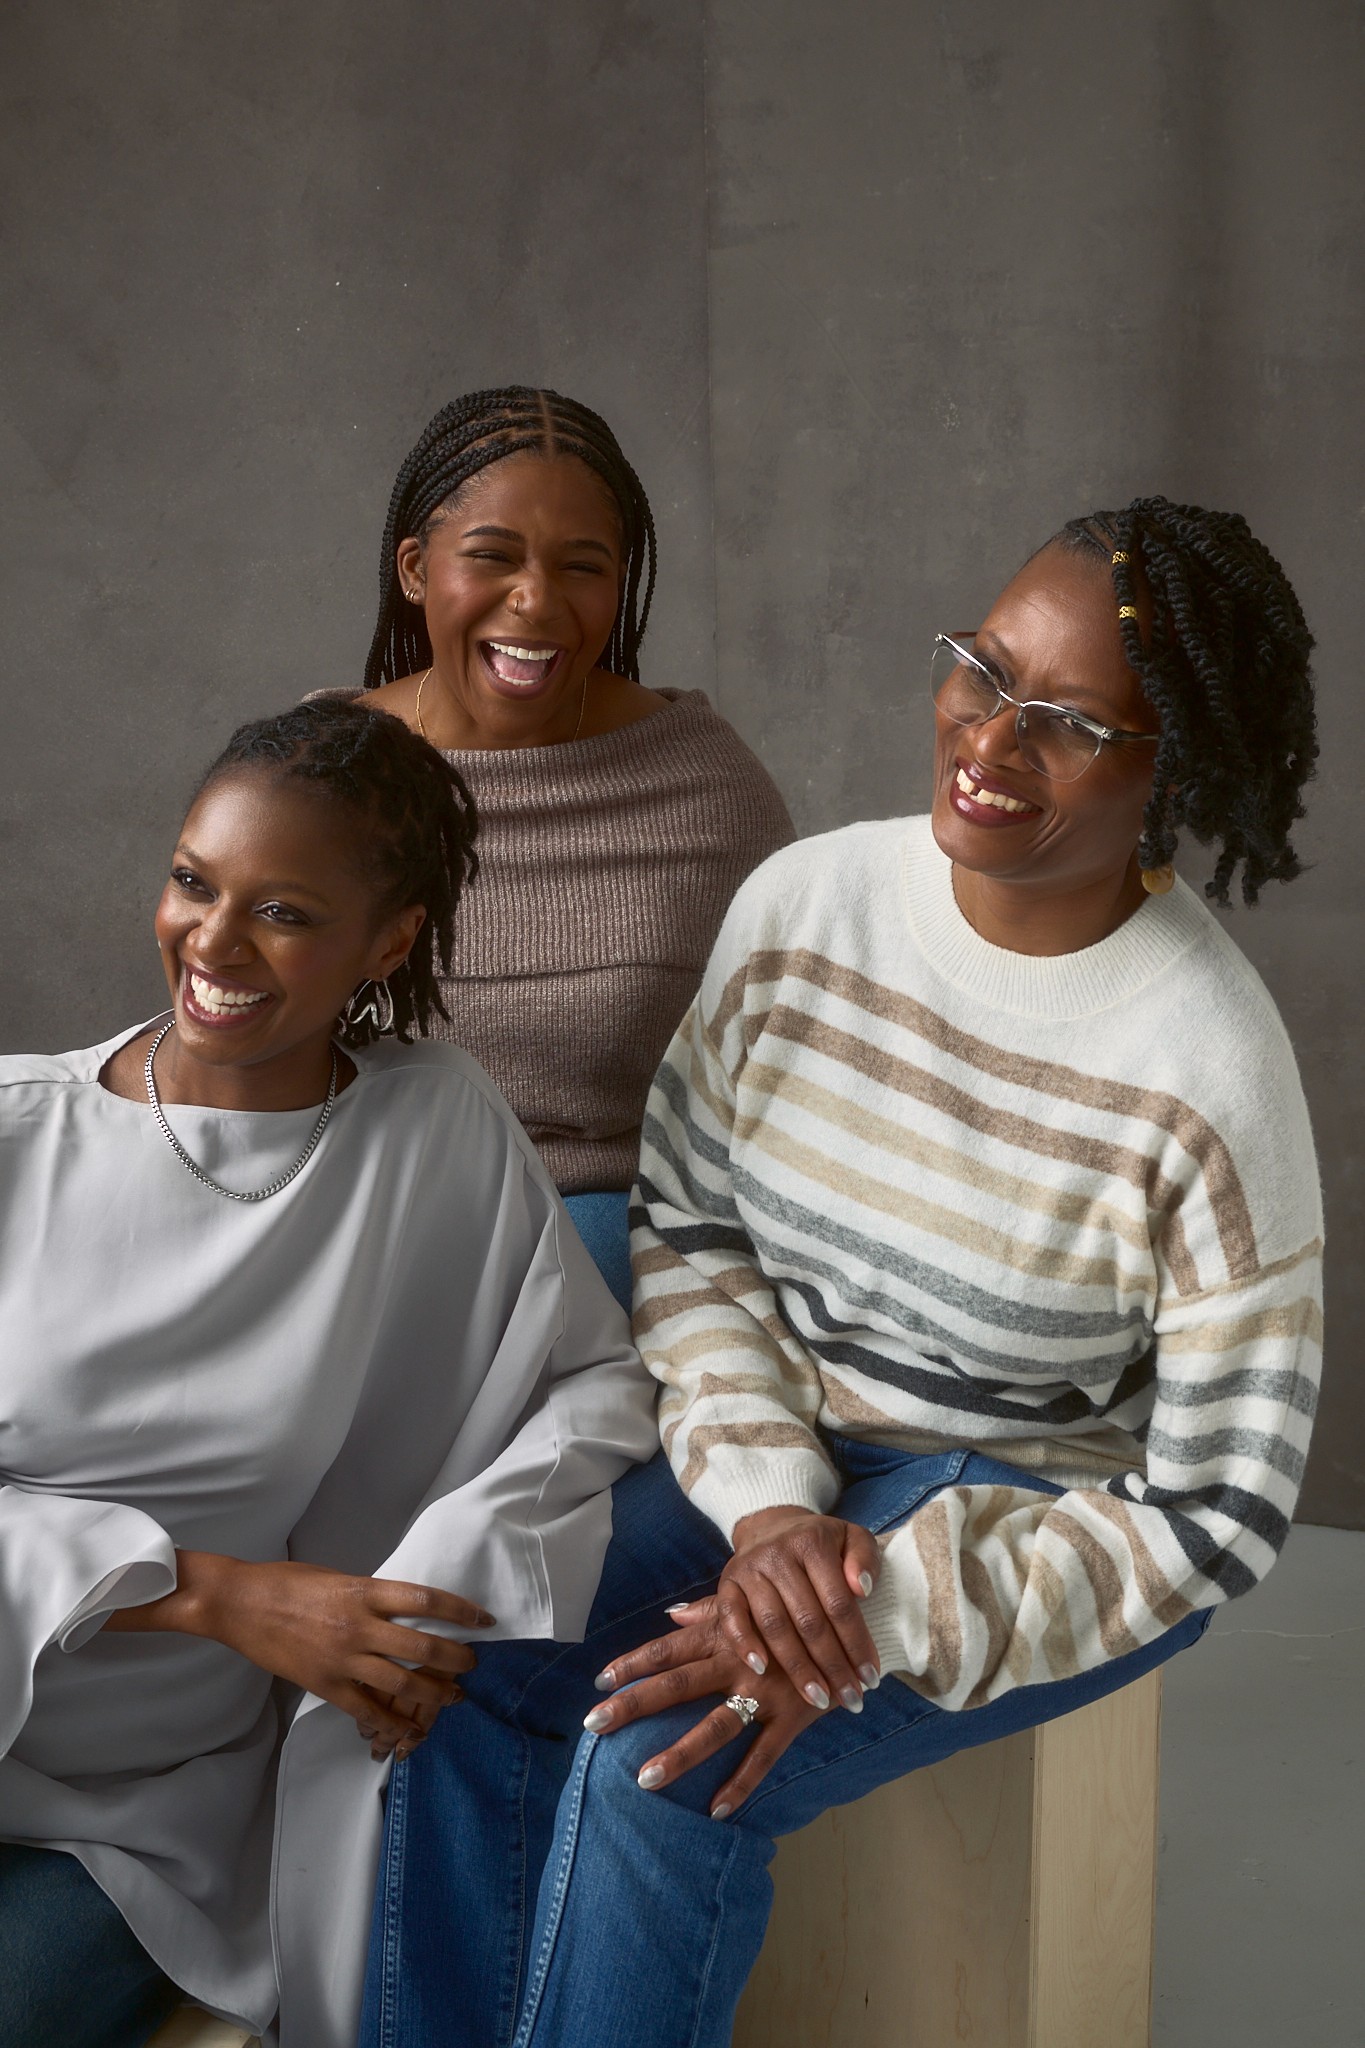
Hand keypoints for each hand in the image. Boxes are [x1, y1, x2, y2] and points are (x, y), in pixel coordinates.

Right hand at [105, 1551, 492, 1759]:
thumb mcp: (337, 1577)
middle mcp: (359, 1625)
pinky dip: (391, 1722)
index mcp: (364, 1591)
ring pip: (402, 1683)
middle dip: (456, 1660)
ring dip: (434, 1694)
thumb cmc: (287, 1583)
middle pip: (423, 1647)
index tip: (483, 1620)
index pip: (426, 1599)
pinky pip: (367, 1710)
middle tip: (473, 1665)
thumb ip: (370, 1595)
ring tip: (454, 1698)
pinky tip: (408, 1729)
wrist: (239, 1604)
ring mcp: (342, 1659)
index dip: (460, 1611)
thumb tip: (402, 1609)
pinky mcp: (325, 1685)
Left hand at [585, 1599, 820, 1817]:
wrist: (854, 1620)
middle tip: (595, 1723)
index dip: (633, 1663)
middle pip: (677, 1685)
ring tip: (644, 1778)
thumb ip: (711, 1612)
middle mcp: (739, 1661)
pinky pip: (763, 1756)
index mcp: (725, 1634)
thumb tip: (672, 1616)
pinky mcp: (793, 1717)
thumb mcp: (754, 1605)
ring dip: (679, 1753)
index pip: (669, 1648)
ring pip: (715, 1727)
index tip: (599, 1679)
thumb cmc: (796, 1611)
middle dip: (635, 1704)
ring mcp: (766, 1692)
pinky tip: (716, 1810)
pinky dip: (741, 1784)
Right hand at [717, 1506, 881, 1712]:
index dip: (857, 1644)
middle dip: (832, 1666)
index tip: (871, 1679)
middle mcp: (778, 1554)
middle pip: (808, 1621)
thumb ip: (865, 1558)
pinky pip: (731, 1618)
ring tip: (818, 1698)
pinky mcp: (727, 1583)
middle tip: (851, 1699)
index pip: (839, 1603)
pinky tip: (761, 1671)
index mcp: (812, 1542)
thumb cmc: (821, 1542)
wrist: (771, 1526)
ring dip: (797, 1668)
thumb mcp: (852, 1537)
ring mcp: (749, 1569)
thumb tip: (863, 1589)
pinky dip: (744, 1645)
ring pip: (774, 1626)